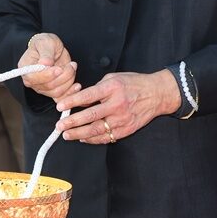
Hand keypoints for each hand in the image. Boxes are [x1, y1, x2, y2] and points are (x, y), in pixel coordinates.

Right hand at [19, 33, 78, 99]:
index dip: (48, 75)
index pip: (34, 78)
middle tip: (71, 65)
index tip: (59, 68)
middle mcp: (32, 81)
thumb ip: (46, 53)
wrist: (52, 49)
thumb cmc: (46, 44)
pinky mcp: (52, 91)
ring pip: (57, 92)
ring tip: (72, 67)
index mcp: (26, 68)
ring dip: (69, 80)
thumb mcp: (46, 42)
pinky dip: (70, 93)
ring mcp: (42, 88)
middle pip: (48, 86)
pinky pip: (61, 98)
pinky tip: (76, 85)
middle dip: (63, 75)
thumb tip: (45, 63)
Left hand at [55, 70, 176, 143]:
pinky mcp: (126, 129)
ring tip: (67, 135)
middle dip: (72, 122)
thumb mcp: (114, 78)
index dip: (72, 102)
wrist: (157, 94)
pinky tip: (83, 138)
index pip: (88, 96)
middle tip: (60, 125)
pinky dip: (93, 139)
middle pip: (91, 116)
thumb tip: (80, 98)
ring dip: (79, 134)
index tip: (60, 106)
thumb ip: (98, 88)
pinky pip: (107, 137)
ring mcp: (122, 119)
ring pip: (97, 130)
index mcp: (113, 88)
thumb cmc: (134, 84)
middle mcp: (117, 104)